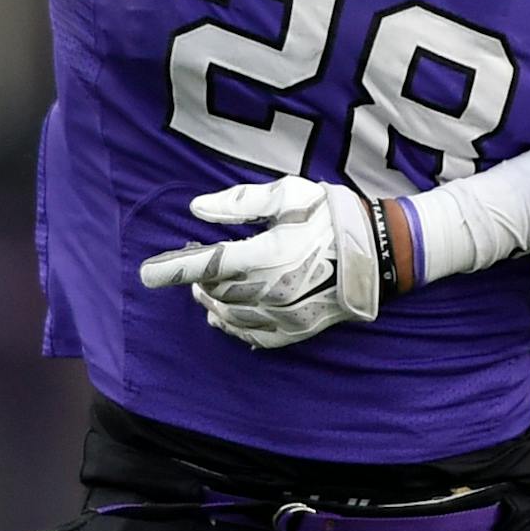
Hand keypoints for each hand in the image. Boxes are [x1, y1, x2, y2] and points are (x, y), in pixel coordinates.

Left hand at [138, 175, 378, 349]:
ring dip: (212, 303)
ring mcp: (288, 314)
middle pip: (218, 291)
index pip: (209, 264)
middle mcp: (275, 289)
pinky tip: (223, 318)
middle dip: (196, 281)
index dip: (174, 270)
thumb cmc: (332, 214)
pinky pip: (256, 336)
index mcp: (270, 253)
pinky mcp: (300, 330)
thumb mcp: (289, 194)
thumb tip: (196, 209)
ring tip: (202, 290)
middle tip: (185, 268)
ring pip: (233, 315)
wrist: (382, 250)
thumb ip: (240, 201)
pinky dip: (234, 328)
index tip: (146, 272)